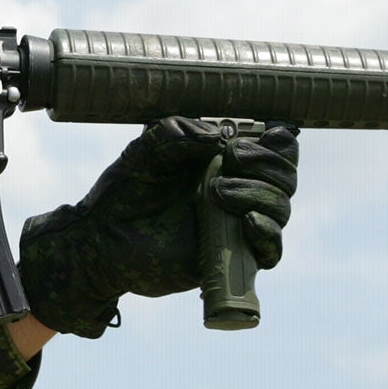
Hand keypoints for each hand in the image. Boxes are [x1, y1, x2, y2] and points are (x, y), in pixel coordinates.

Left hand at [18, 117, 298, 336]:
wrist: (103, 239)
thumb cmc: (125, 190)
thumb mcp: (148, 149)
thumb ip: (181, 133)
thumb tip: (222, 137)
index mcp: (225, 160)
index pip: (276, 147)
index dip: (280, 140)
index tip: (266, 132)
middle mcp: (239, 189)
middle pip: (284, 176)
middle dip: (267, 163)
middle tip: (230, 159)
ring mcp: (236, 224)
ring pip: (280, 208)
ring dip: (260, 194)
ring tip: (217, 192)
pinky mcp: (231, 256)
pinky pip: (270, 251)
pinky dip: (268, 234)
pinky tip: (247, 222)